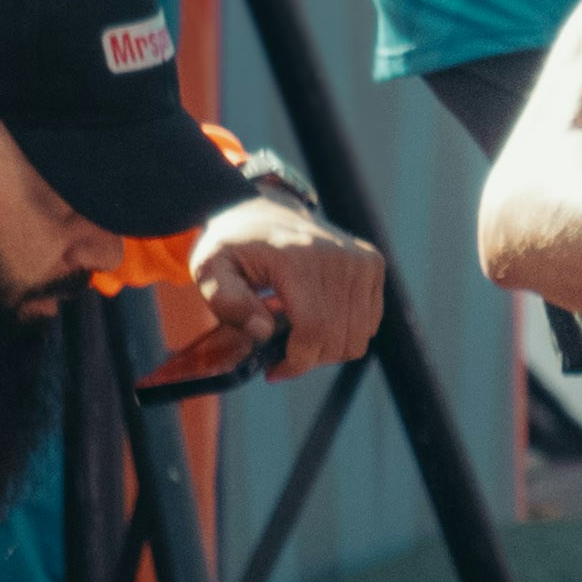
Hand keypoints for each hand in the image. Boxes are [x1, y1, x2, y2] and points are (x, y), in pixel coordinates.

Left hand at [183, 197, 383, 373]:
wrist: (262, 210)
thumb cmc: (233, 245)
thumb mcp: (209, 270)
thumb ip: (226, 302)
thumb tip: (264, 331)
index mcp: (297, 258)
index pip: (314, 330)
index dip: (296, 362)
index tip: (273, 370)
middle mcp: (338, 257)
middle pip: (338, 339)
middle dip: (308, 359)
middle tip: (281, 354)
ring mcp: (360, 259)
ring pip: (358, 337)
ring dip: (327, 349)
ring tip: (298, 336)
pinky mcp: (372, 263)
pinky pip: (369, 322)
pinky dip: (344, 332)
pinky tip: (317, 320)